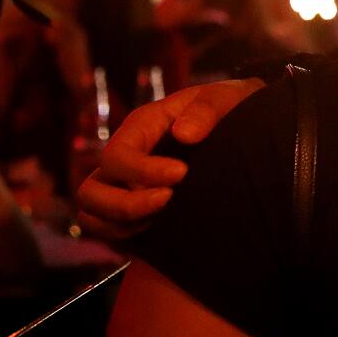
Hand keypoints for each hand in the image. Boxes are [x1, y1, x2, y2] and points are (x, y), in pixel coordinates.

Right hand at [73, 78, 264, 241]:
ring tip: (162, 219)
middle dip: (124, 205)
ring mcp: (125, 187)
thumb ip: (206, 110)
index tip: (182, 174)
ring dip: (121, 225)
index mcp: (140, 128)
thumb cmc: (230, 110)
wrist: (247, 131)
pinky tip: (164, 229)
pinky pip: (110, 233)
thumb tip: (184, 134)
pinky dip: (127, 238)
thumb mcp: (225, 98)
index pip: (117, 156)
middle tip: (169, 200)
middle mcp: (125, 160)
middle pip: (90, 193)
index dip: (141, 171)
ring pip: (91, 216)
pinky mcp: (136, 213)